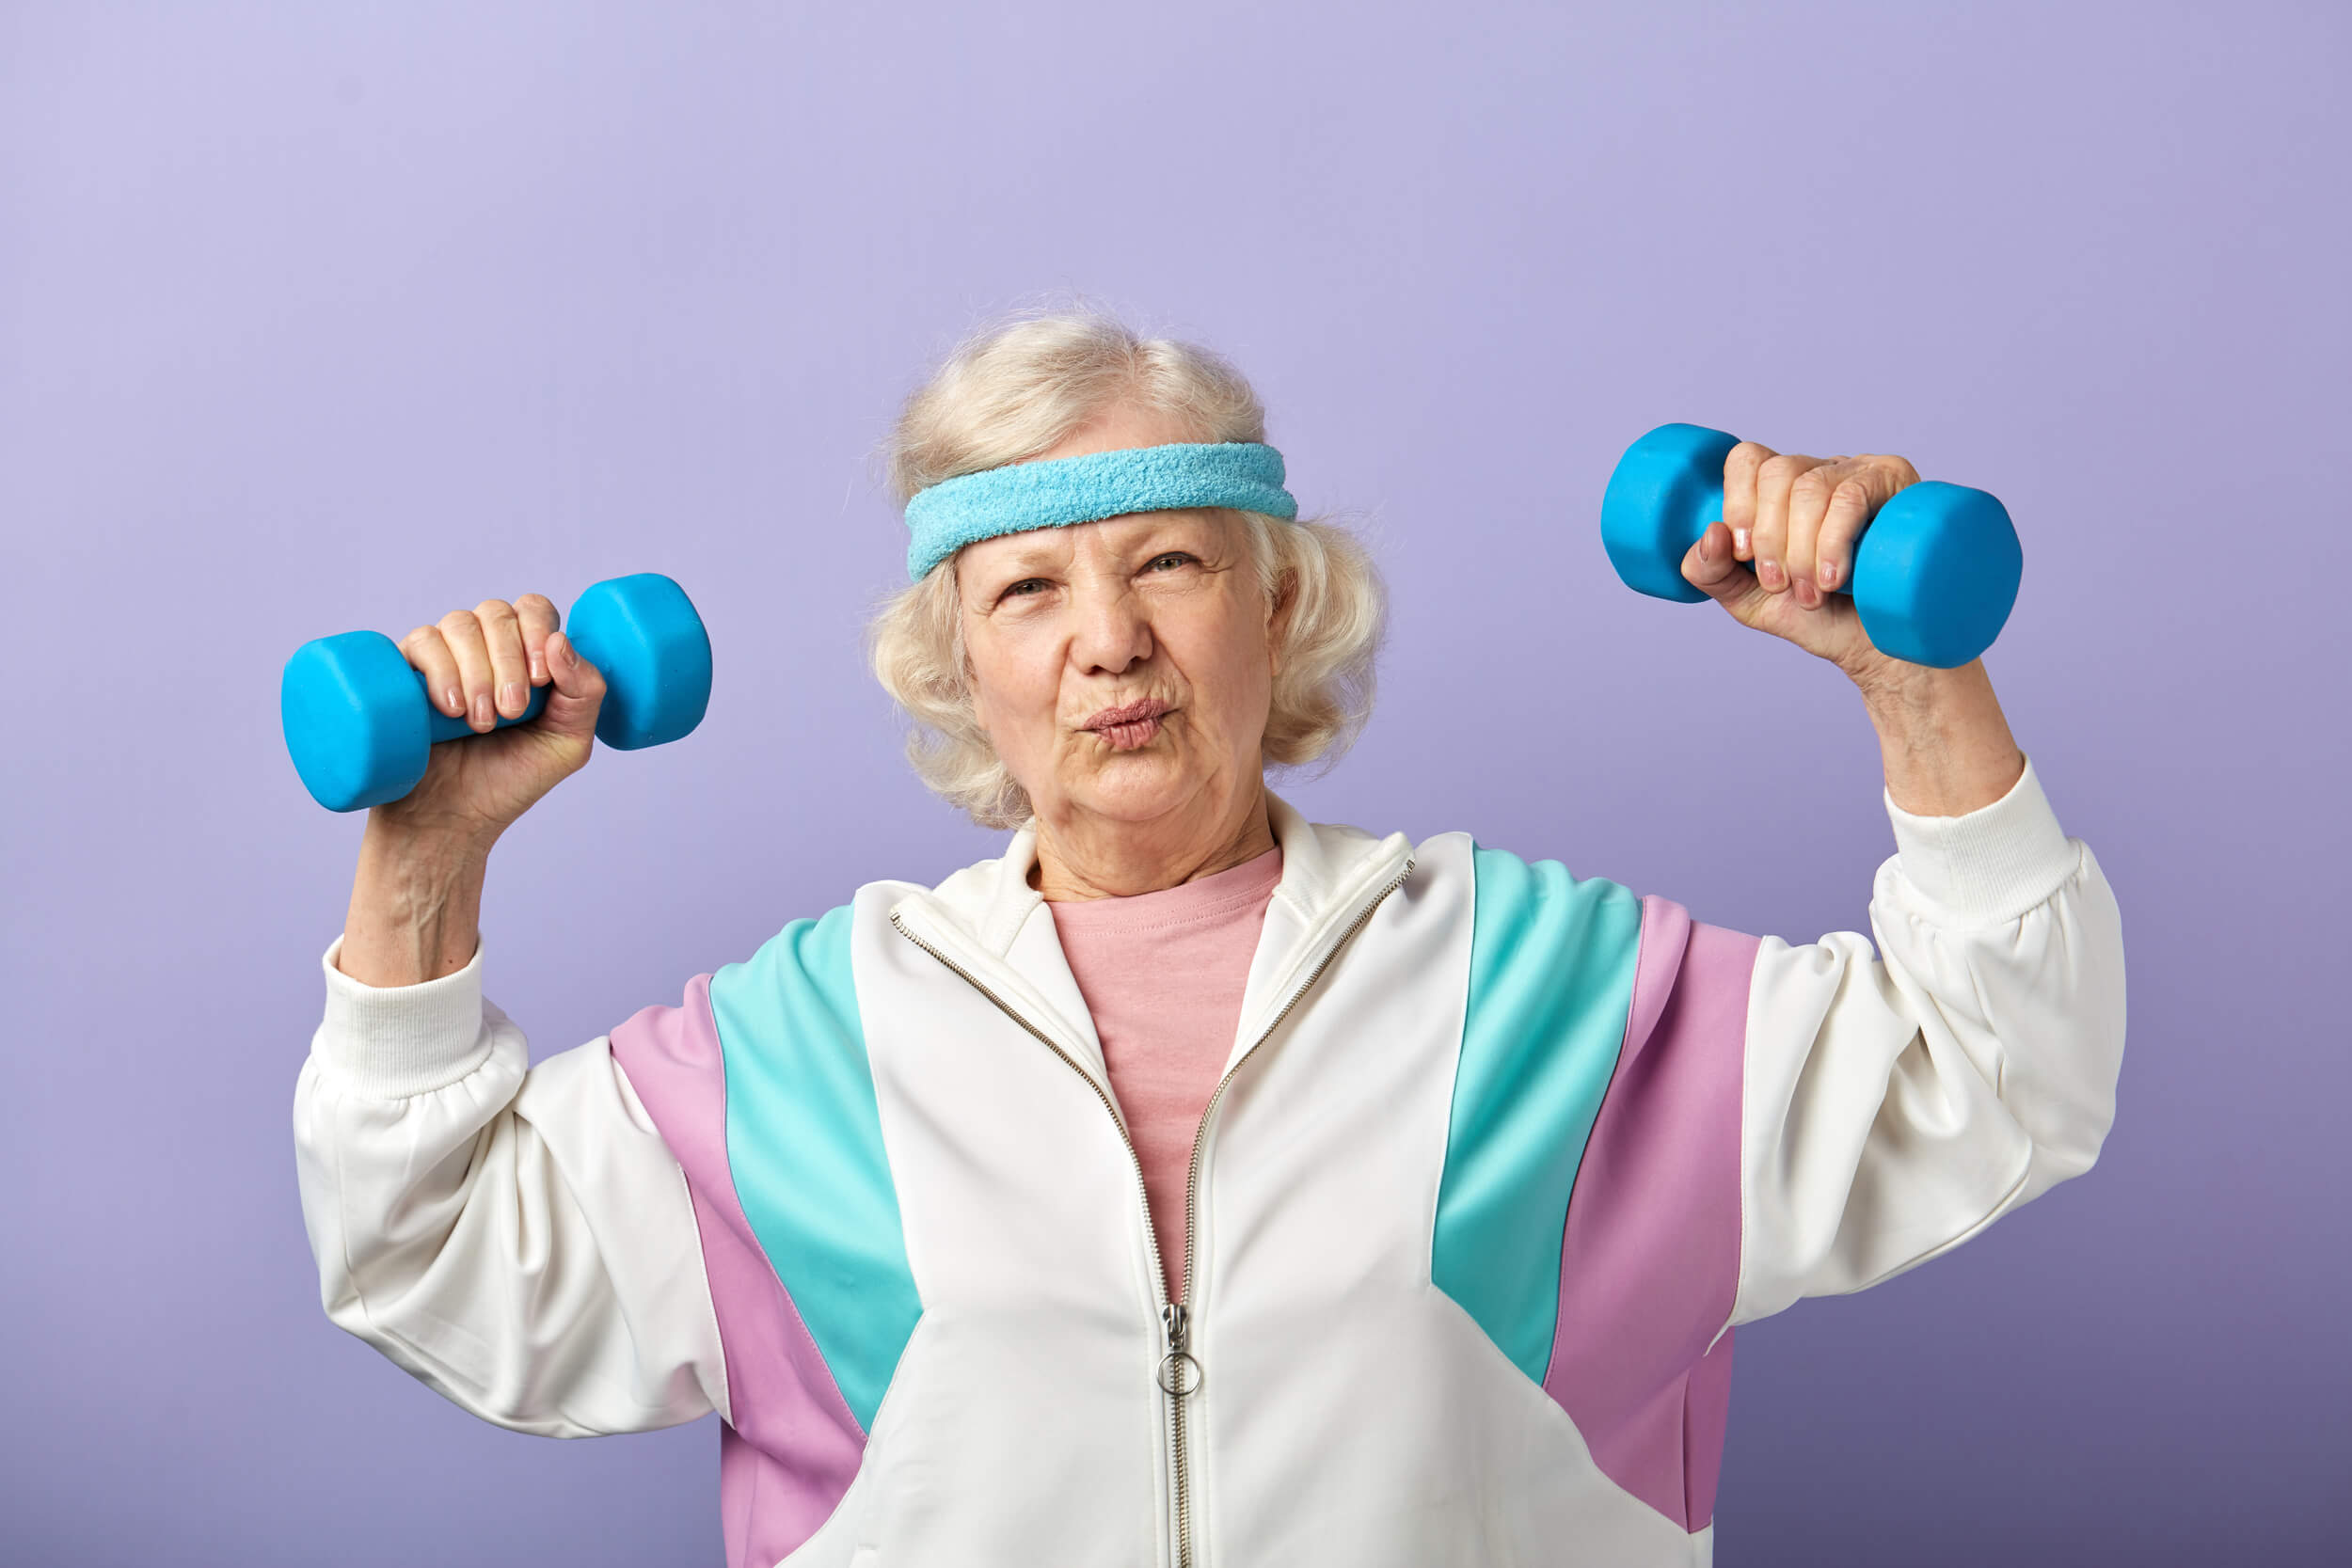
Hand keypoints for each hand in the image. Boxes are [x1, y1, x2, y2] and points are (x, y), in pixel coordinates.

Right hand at [373, 594, 606, 846]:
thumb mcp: (567, 743)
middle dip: (508, 661)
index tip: (540, 680)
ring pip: (459, 623)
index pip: (534, 609)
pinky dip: (440, 669)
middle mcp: (484, 647)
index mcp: (525, 655)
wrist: (452, 820)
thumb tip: (561, 641)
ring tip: (480, 723)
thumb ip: (584, 694)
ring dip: (476, 671)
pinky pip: (422, 641)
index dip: (538, 632)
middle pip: (498, 613)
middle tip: (511, 712)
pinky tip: (450, 707)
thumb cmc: (511, 780)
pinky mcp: (405, 672)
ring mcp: (443, 656)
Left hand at [1676, 442, 1923, 684]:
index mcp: (1781, 491)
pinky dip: (1831, 542)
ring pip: (1812, 487)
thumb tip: (1711, 533)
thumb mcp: (1749, 599)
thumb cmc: (1817, 618)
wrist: (1876, 647)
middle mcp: (1820, 472)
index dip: (1738, 502)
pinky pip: (1853, 497)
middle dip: (1770, 537)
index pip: (1749, 460)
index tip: (1743, 555)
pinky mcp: (1899, 486)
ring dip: (1801, 549)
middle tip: (1780, 584)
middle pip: (1778, 472)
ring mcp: (1862, 474)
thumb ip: (1711, 571)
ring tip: (1812, 593)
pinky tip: (1833, 578)